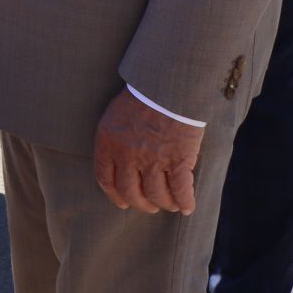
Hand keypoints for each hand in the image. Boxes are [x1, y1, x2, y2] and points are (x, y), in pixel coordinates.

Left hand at [93, 89, 203, 213]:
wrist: (167, 86)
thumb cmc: (141, 96)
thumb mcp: (115, 116)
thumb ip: (115, 140)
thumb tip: (122, 163)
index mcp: (108, 142)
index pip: (105, 178)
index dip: (114, 195)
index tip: (122, 203)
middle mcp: (127, 155)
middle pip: (131, 192)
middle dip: (141, 204)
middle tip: (149, 206)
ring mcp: (153, 160)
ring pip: (156, 195)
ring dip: (164, 204)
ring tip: (170, 205)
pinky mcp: (178, 160)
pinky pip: (180, 191)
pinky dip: (185, 202)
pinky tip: (187, 207)